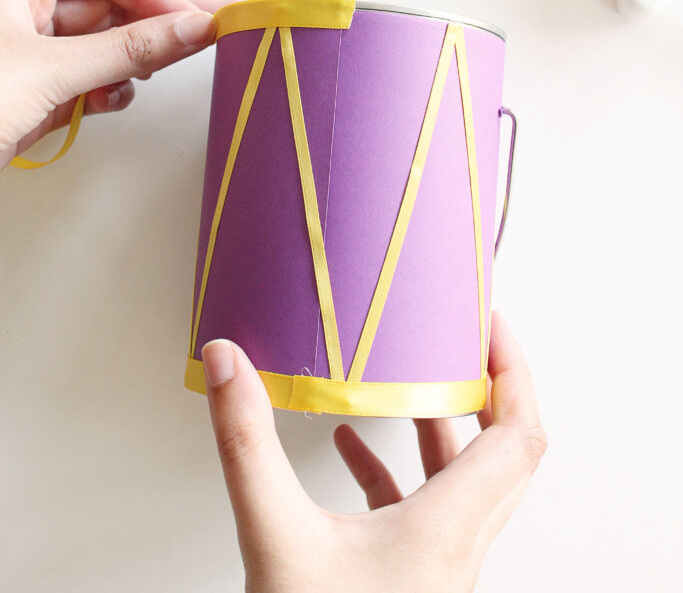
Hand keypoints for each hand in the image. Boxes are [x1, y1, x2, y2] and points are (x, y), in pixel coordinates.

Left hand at [0, 0, 224, 167]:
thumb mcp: (48, 72)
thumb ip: (127, 49)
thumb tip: (190, 26)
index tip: (188, 19)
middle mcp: (20, 12)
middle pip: (106, 4)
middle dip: (151, 23)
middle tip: (207, 33)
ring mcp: (26, 56)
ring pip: (98, 46)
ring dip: (128, 62)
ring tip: (150, 72)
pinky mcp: (30, 96)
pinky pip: (83, 81)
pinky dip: (104, 91)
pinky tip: (111, 100)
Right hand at [202, 313, 546, 592]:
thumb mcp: (273, 538)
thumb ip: (246, 443)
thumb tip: (226, 363)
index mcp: (446, 531)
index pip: (517, 436)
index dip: (515, 372)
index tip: (491, 324)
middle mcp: (455, 548)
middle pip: (505, 454)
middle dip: (489, 388)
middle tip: (465, 339)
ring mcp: (434, 569)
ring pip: (463, 483)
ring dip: (442, 428)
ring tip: (410, 380)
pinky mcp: (405, 582)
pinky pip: (419, 511)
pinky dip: (395, 470)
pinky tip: (351, 449)